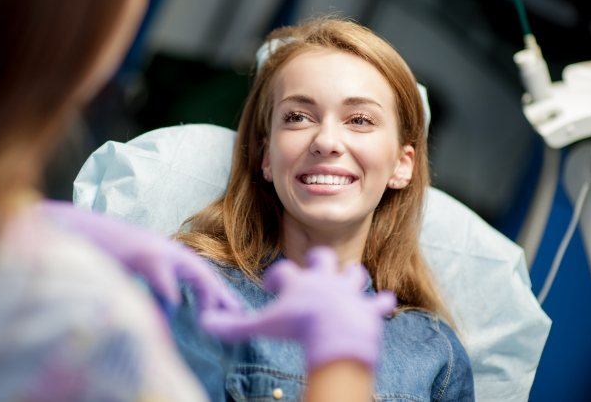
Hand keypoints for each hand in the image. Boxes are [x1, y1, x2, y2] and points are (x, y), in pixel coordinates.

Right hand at [38, 200, 240, 312]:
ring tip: (212, 314)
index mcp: (165, 255)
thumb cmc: (102, 253)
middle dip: (221, 293)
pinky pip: (160, 273)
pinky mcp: (139, 252)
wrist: (74, 229)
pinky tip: (175, 304)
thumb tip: (170, 309)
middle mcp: (165, 250)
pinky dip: (168, 288)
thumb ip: (155, 289)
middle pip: (202, 271)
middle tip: (238, 313)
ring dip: (205, 291)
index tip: (231, 309)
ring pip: (191, 270)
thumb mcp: (134, 273)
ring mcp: (153, 249)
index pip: (198, 273)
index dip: (215, 291)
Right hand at [201, 247, 395, 369]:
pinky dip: (381, 304)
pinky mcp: (368, 308)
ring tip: (347, 282)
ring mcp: (349, 291)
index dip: (276, 278)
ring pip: (354, 274)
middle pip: (323, 258)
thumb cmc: (297, 326)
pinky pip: (379, 303)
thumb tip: (205, 323)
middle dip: (319, 261)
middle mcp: (325, 279)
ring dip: (351, 277)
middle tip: (314, 271)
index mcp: (299, 281)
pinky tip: (385, 302)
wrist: (335, 332)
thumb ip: (234, 326)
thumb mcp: (262, 326)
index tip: (272, 287)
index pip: (283, 271)